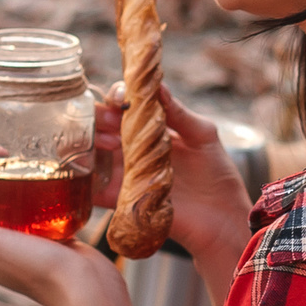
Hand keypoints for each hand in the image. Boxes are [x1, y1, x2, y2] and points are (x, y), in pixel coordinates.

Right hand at [100, 83, 253, 255]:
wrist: (222, 219)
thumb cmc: (217, 176)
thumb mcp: (203, 136)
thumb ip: (180, 113)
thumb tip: (158, 86)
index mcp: (151, 129)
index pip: (123, 106)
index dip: (117, 98)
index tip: (123, 98)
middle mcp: (132, 148)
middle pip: (100, 126)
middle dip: (100, 118)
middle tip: (114, 123)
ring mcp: (125, 174)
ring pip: (91, 153)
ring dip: (91, 144)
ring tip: (112, 144)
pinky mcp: (122, 200)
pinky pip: (93, 189)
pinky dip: (84, 179)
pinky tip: (89, 169)